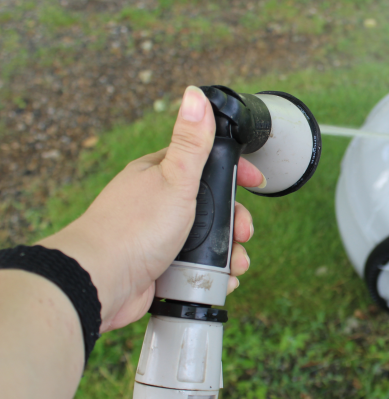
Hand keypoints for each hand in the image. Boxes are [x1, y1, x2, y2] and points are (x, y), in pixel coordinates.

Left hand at [38, 86, 262, 332]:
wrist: (101, 282)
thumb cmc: (134, 228)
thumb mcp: (174, 179)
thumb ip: (191, 141)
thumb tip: (194, 94)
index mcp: (160, 175)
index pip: (206, 163)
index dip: (235, 171)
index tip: (256, 181)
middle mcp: (160, 203)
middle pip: (213, 206)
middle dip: (236, 221)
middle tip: (244, 233)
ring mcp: (160, 236)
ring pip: (208, 239)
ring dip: (229, 252)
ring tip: (235, 265)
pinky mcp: (161, 266)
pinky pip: (196, 267)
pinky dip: (213, 274)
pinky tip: (222, 281)